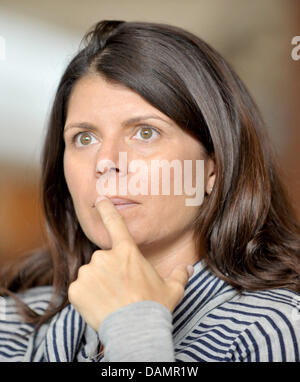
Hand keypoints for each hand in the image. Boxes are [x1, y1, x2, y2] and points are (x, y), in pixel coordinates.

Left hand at [67, 196, 193, 330]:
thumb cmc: (154, 307)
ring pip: (90, 274)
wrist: (134, 330)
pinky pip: (79, 290)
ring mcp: (89, 272)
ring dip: (97, 284)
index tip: (99, 200)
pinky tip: (98, 306)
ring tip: (110, 300)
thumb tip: (188, 268)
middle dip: (109, 272)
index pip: (115, 223)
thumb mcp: (172, 289)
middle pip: (103, 260)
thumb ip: (179, 275)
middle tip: (120, 290)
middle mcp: (105, 257)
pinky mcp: (76, 289)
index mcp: (127, 252)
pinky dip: (86, 297)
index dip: (106, 209)